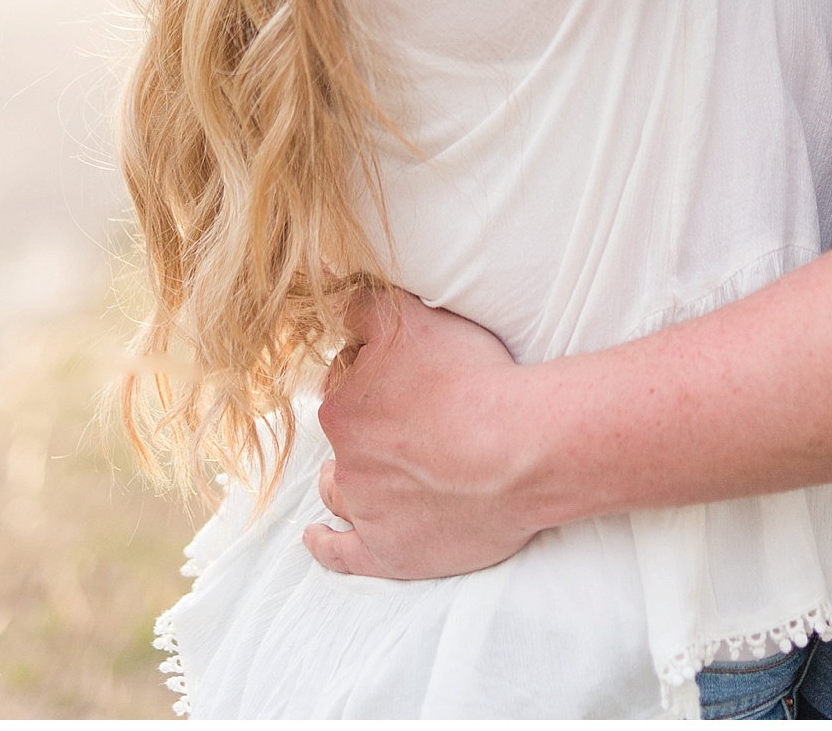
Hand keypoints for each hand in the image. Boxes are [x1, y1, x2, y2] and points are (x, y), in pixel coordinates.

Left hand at [304, 290, 537, 580]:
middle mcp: (346, 457)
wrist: (514, 452)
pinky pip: (341, 552)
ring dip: (343, 477)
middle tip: (402, 417)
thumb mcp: (413, 318)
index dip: (371, 370)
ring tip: (363, 470)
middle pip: (343, 433)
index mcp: (345, 403)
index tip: (399, 373)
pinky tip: (316, 536)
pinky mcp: (387, 552)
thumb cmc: (471, 380)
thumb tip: (322, 280)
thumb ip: (361, 302)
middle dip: (362, 422)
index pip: (345, 379)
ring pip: (338, 488)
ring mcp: (366, 509)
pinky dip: (326, 544)